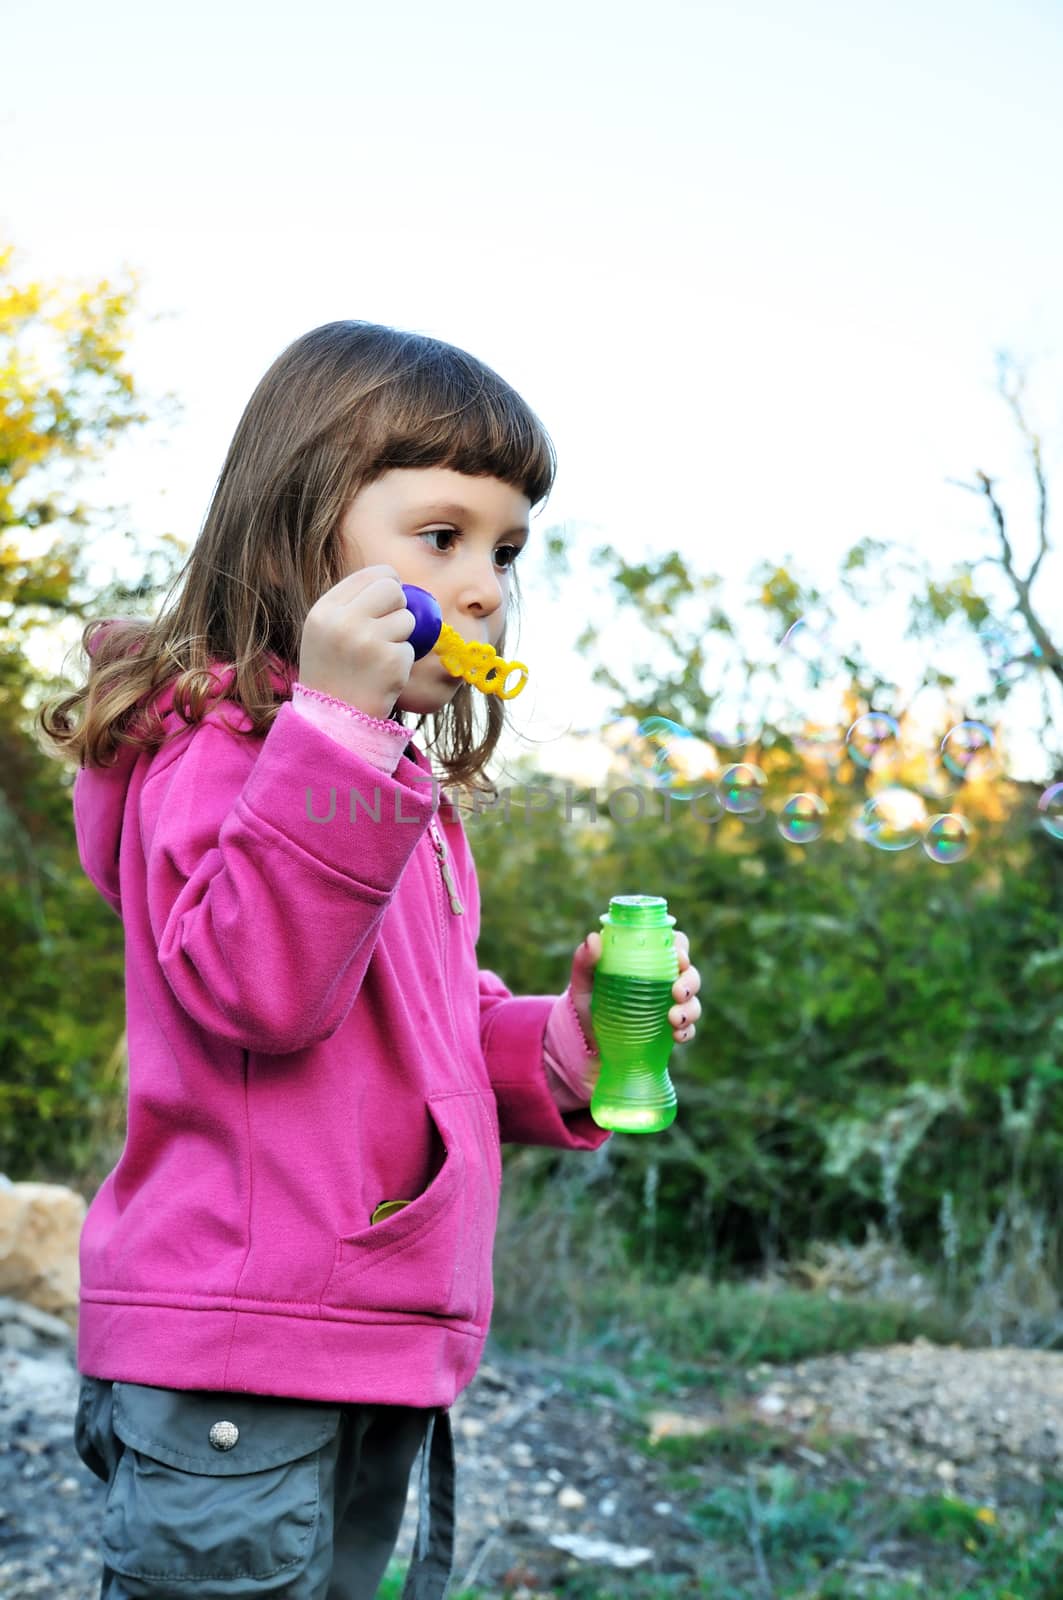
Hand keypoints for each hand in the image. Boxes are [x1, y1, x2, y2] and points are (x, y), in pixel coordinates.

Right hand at [298, 563, 416, 721]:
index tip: (387, 600)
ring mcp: (368, 640)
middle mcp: (343, 621)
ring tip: (378, 658)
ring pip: (407, 618)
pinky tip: (383, 676)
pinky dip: (402, 661)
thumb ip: (352, 605)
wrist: (333, 721)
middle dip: (398, 606)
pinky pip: (411, 647)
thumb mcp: (326, 632)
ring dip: (400, 637)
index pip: (371, 574)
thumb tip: (393, 581)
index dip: (386, 584)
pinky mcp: (391, 660)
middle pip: (392, 588)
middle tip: (388, 628)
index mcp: (325, 610)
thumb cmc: (333, 673)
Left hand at [568, 928, 701, 1051]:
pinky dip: (687, 1031)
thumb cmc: (588, 1001)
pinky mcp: (670, 1030)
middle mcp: (664, 980)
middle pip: (690, 973)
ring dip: (690, 1009)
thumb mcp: (583, 981)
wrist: (586, 1040)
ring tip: (674, 1019)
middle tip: (678, 993)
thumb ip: (585, 960)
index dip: (682, 948)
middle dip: (690, 982)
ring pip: (693, 1002)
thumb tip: (593, 938)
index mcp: (648, 960)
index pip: (674, 945)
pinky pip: (689, 1029)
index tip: (678, 958)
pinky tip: (677, 1036)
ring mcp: (670, 1006)